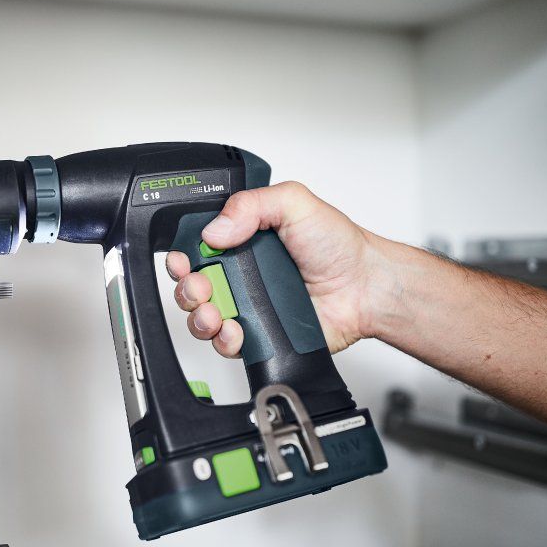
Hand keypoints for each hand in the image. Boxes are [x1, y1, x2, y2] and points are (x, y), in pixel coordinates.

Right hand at [166, 182, 382, 357]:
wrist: (365, 288)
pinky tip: (234, 330)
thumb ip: (251, 204)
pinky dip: (223, 340)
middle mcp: (240, 273)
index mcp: (242, 238)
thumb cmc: (338, 246)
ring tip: (214, 313)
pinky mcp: (258, 334)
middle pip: (192, 284)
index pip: (196, 247)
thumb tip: (214, 229)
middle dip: (186, 288)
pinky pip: (226, 344)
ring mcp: (247, 305)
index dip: (181, 254)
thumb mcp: (294, 203)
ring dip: (198, 316)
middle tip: (200, 287)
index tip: (181, 258)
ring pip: (202, 317)